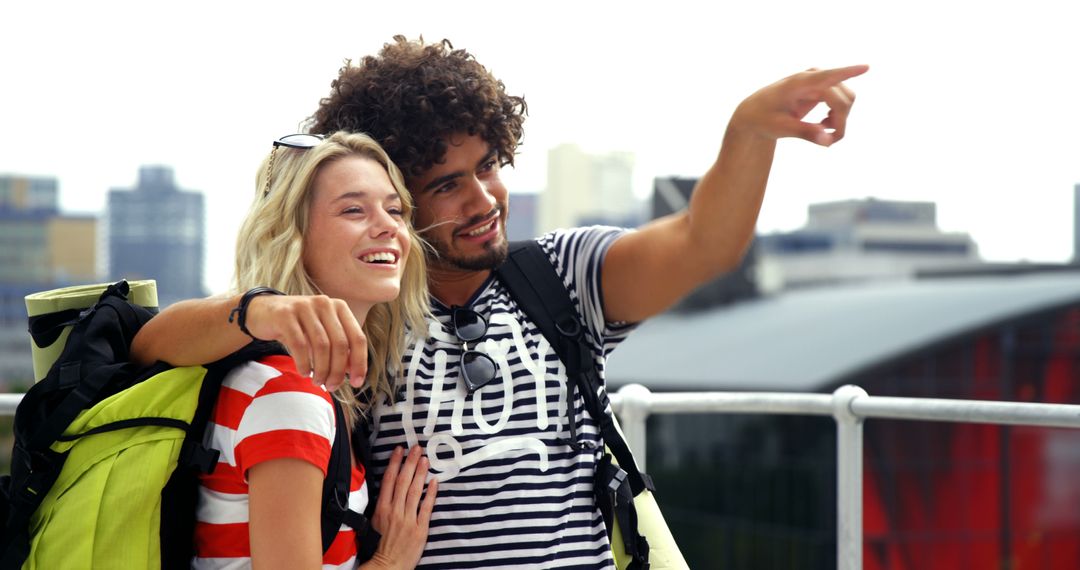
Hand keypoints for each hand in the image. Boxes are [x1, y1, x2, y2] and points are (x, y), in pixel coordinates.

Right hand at [243, 294, 366, 389]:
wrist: (263, 312)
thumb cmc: (298, 327)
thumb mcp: (322, 334)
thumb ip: (339, 348)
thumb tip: (354, 371)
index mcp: (339, 307)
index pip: (357, 338)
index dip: (360, 363)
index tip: (357, 383)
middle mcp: (324, 303)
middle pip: (340, 344)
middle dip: (338, 371)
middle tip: (332, 386)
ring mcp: (304, 307)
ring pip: (321, 346)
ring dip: (321, 370)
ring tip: (317, 381)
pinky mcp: (285, 315)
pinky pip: (300, 345)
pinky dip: (304, 363)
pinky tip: (304, 372)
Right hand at [365, 445, 437, 569]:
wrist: (387, 566)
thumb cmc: (379, 546)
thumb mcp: (374, 522)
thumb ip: (382, 505)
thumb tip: (388, 487)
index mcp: (381, 509)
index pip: (388, 480)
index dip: (394, 463)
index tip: (399, 449)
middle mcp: (394, 511)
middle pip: (403, 481)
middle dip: (410, 462)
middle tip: (417, 447)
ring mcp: (408, 520)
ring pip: (415, 491)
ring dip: (420, 473)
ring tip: (426, 459)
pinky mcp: (420, 529)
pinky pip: (426, 507)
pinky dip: (431, 494)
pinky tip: (435, 482)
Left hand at [730, 64, 868, 146]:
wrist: (755, 112)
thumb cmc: (764, 118)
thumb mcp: (780, 128)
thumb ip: (804, 133)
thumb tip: (827, 141)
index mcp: (798, 83)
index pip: (827, 76)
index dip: (848, 72)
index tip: (866, 67)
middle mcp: (812, 76)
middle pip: (843, 99)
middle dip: (841, 122)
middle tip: (827, 141)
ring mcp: (819, 80)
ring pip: (847, 100)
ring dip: (841, 119)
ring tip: (821, 130)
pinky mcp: (823, 87)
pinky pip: (843, 100)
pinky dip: (838, 116)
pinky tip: (823, 125)